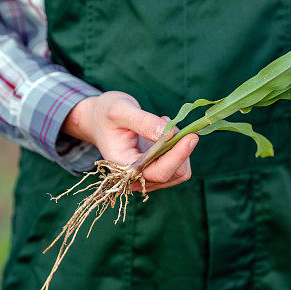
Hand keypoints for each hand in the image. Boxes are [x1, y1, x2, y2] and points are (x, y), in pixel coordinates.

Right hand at [62, 91, 197, 191]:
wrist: (99, 121)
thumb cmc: (107, 114)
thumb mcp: (121, 111)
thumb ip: (144, 122)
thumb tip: (169, 134)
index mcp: (123, 167)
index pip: (157, 173)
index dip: (177, 156)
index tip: (191, 136)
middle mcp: (136, 179)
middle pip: (174, 174)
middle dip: (180, 148)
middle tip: (169, 122)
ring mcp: (147, 178)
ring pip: (181, 172)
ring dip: (180, 148)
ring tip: (162, 125)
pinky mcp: (157, 172)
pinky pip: (180, 167)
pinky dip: (180, 149)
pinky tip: (165, 134)